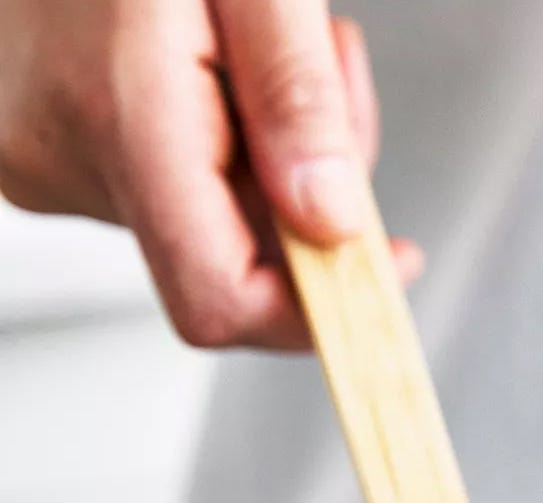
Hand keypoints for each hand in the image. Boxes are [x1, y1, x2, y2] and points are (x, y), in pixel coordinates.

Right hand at [0, 0, 421, 348]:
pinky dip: (222, 140)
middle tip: (326, 73)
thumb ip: (296, 97)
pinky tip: (210, 60)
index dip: (315, 308)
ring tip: (252, 42)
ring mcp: (44, 158)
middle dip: (308, 194)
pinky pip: (168, 183)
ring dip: (271, 157)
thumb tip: (332, 222)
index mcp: (111, 114)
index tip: (385, 272)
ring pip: (208, 219)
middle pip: (231, 258)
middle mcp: (58, 159)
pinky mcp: (48, 148)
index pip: (220, 298)